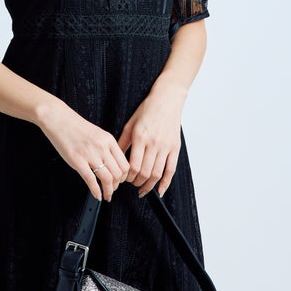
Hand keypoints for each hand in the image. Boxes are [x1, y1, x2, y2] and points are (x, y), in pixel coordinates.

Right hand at [38, 101, 129, 200]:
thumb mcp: (98, 133)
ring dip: (109, 191)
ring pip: (107, 179)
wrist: (59, 119)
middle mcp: (102, 147)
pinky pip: (91, 181)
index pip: (125, 164)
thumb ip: (107, 147)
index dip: (124, 177)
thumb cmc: (76, 126)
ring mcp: (90, 155)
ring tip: (107, 194)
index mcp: (109, 140)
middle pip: (118, 174)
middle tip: (113, 189)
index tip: (120, 181)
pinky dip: (96, 192)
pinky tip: (97, 195)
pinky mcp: (77, 161)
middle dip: (117, 185)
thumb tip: (113, 165)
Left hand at [117, 83, 185, 197]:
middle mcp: (154, 142)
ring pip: (157, 174)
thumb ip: (122, 142)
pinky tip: (160, 191)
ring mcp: (166, 146)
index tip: (123, 178)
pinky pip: (171, 170)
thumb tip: (115, 159)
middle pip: (144, 172)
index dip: (127, 176)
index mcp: (140, 136)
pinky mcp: (175, 148)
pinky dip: (165, 183)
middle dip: (136, 182)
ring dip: (148, 185)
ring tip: (142, 188)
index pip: (133, 165)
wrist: (167, 100)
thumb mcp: (130, 123)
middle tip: (131, 183)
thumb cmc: (148, 109)